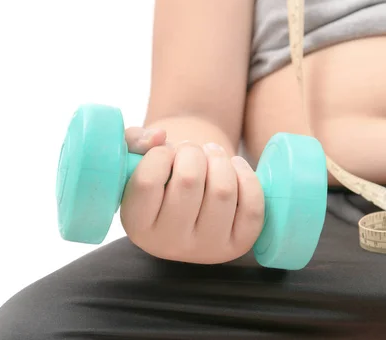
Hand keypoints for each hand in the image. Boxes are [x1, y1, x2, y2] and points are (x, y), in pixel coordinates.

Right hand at [120, 127, 264, 263]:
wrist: (190, 203)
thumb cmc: (160, 176)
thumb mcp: (136, 159)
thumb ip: (134, 140)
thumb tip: (159, 136)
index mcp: (137, 226)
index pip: (147, 182)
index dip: (160, 154)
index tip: (165, 152)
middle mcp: (170, 244)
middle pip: (188, 181)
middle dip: (192, 151)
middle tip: (190, 149)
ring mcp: (207, 248)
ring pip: (222, 190)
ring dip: (219, 159)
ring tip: (211, 154)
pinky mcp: (239, 244)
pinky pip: (251, 206)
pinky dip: (246, 176)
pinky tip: (234, 166)